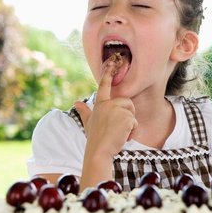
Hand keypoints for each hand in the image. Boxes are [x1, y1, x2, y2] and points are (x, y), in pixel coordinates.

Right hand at [74, 58, 137, 188]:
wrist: (99, 152)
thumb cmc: (94, 138)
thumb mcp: (88, 123)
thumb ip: (84, 111)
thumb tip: (76, 102)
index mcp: (100, 104)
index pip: (104, 85)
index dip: (108, 73)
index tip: (113, 60)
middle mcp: (108, 104)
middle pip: (128, 102)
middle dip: (128, 115)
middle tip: (118, 128)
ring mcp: (117, 110)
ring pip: (132, 113)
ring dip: (130, 124)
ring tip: (119, 133)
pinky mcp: (126, 117)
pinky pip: (135, 123)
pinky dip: (131, 132)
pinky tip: (122, 137)